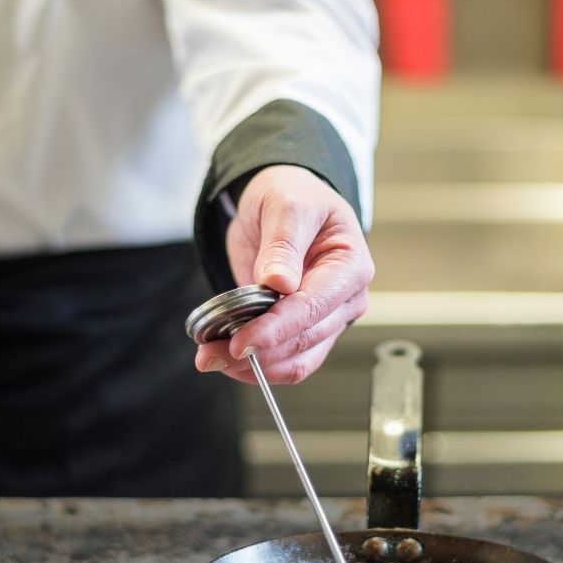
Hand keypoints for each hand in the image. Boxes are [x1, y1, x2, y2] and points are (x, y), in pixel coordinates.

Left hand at [195, 164, 373, 383]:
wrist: (283, 198)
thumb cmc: (292, 195)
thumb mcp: (286, 205)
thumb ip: (283, 244)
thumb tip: (279, 282)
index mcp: (351, 265)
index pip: (313, 307)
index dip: (276, 329)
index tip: (241, 341)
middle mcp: (345, 298)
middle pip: (304, 339)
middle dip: (257, 351)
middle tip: (211, 354)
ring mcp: (327, 318)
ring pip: (297, 360)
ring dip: (254, 366)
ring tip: (211, 359)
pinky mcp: (304, 330)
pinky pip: (287, 361)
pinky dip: (257, 365)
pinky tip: (227, 361)